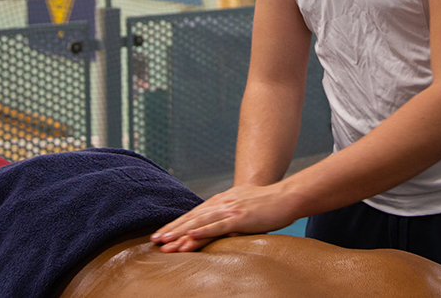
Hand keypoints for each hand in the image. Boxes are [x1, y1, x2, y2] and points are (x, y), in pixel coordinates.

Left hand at [151, 184, 301, 252]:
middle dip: (172, 229)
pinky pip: (218, 226)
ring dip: (180, 233)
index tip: (161, 233)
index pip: (194, 214)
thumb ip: (230, 214)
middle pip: (192, 218)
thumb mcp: (243, 205)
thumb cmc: (267, 203)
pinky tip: (190, 236)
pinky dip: (202, 231)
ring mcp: (231, 209)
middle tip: (154, 240)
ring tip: (165, 243)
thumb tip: (221, 226)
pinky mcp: (240, 217)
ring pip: (200, 222)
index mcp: (222, 201)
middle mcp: (222, 203)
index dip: (176, 224)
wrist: (286, 197)